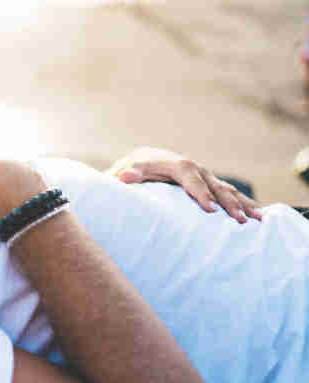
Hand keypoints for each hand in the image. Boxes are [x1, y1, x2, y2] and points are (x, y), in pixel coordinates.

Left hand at [109, 148, 261, 222]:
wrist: (143, 162)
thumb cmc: (133, 169)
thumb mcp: (128, 170)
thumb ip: (128, 173)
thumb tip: (124, 176)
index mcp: (176, 164)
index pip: (190, 177)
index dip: (200, 192)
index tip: (210, 209)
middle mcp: (195, 169)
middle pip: (214, 185)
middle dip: (228, 203)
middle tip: (239, 220)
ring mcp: (205, 176)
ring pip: (227, 190)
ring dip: (243, 204)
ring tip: (258, 219)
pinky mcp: (209, 185)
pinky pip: (229, 195)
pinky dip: (244, 204)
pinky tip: (259, 216)